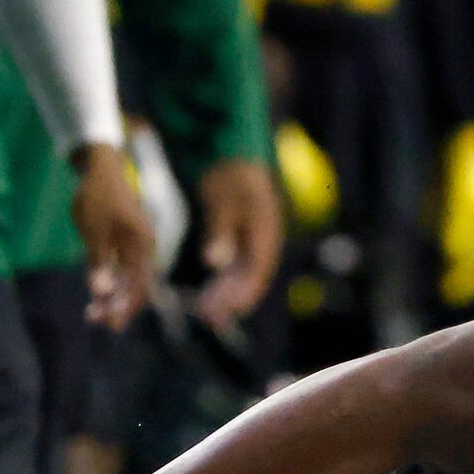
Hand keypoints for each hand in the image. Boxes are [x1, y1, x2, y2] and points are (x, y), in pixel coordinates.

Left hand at [70, 141, 154, 330]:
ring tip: (94, 315)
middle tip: (103, 324)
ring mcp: (132, 247)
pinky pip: (118, 269)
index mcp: (142, 245)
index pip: (139, 284)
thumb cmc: (97, 197)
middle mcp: (143, 249)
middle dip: (120, 306)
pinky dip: (108, 282)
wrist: (99, 168)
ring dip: (112, 297)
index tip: (110, 322)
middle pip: (137, 285)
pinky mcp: (121, 244)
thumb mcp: (94, 230)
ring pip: (127, 279)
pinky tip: (96, 295)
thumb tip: (100, 291)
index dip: (126, 305)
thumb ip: (98, 261)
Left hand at [193, 158, 283, 328]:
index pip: (258, 271)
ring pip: (244, 276)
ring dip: (228, 295)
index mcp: (265, 233)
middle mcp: (264, 241)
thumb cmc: (229, 176)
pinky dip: (225, 283)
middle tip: (212, 319)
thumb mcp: (223, 203)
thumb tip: (214, 264)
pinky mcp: (243, 238)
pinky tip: (211, 294)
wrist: (233, 154)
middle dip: (234, 300)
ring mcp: (255, 240)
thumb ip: (220, 234)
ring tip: (208, 313)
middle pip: (252, 278)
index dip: (244, 293)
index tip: (228, 311)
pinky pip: (237, 268)